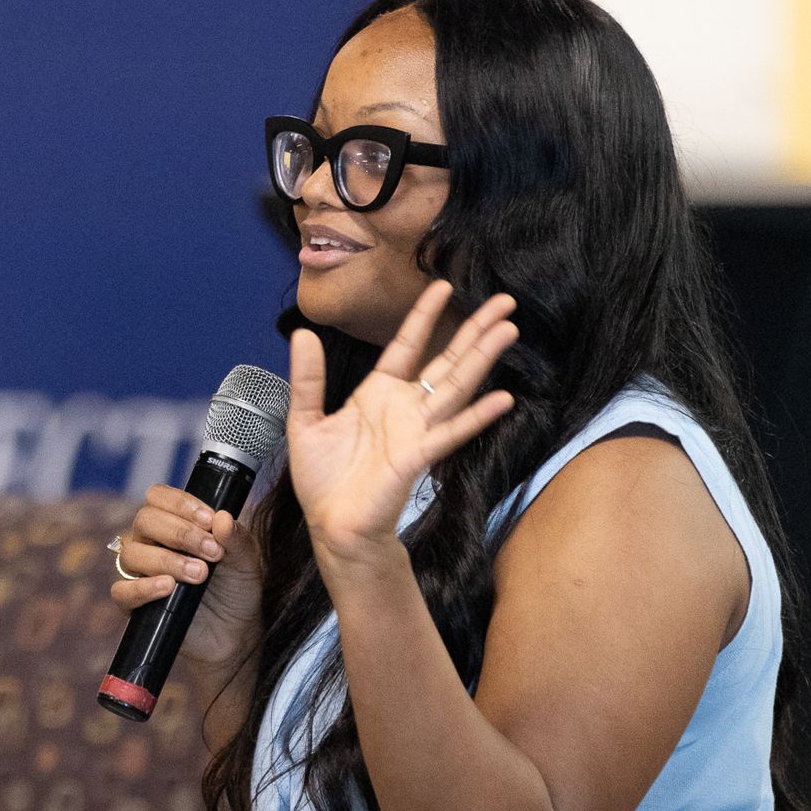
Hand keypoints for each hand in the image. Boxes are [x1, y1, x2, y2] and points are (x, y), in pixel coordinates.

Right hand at [110, 483, 262, 663]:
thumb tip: (222, 518)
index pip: (158, 497)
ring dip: (168, 560)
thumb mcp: (246, 561)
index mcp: (172, 523)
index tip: (209, 520)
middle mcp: (150, 543)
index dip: (181, 504)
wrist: (235, 633)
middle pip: (144, 520)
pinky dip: (143, 587)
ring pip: (132, 553)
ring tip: (200, 575)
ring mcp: (139, 573)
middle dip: (180, 533)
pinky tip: (168, 588)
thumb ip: (236, 538)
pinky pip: (122, 590)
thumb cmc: (235, 589)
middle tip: (212, 552)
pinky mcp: (134, 604)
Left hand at [288, 280, 517, 574]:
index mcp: (378, 394)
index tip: (442, 285)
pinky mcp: (418, 456)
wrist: (331, 525)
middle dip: (474, 330)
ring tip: (508, 329)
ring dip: (482, 358)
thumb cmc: (323, 479)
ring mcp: (416, 430)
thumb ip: (307, 377)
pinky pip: (451, 432)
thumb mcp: (305, 419)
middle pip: (446, 361)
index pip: (406, 345)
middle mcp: (404, 407)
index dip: (424, 316)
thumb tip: (301, 332)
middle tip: (505, 301)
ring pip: (456, 387)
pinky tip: (502, 397)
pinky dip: (477, 415)